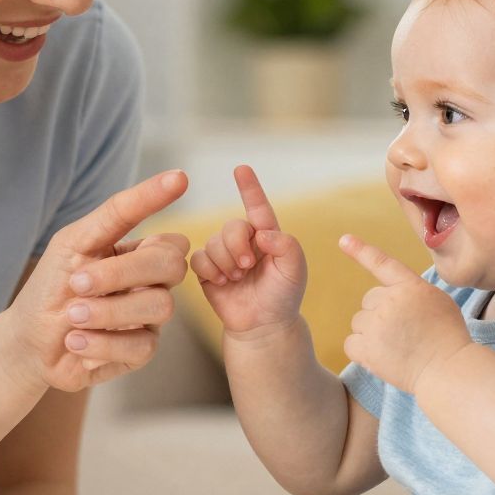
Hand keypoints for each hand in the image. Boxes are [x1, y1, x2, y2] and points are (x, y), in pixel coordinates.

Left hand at [12, 169, 191, 390]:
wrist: (28, 340)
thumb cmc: (51, 286)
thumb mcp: (75, 241)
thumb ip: (120, 211)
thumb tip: (177, 177)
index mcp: (138, 254)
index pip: (169, 238)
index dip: (164, 213)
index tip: (179, 179)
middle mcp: (151, 285)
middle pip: (171, 267)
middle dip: (121, 273)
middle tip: (78, 283)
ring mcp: (149, 319)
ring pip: (160, 307)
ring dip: (106, 311)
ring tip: (71, 317)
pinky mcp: (140, 353)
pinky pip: (142, 346)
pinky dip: (101, 342)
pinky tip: (74, 341)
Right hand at [189, 165, 307, 338]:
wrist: (263, 325)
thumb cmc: (283, 296)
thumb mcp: (295, 270)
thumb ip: (286, 246)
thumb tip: (260, 233)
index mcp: (267, 234)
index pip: (258, 207)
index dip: (249, 187)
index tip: (241, 168)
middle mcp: (244, 240)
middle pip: (231, 227)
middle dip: (237, 246)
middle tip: (247, 267)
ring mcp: (224, 254)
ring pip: (213, 243)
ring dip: (226, 263)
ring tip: (237, 279)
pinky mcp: (207, 269)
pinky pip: (199, 258)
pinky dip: (210, 270)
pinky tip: (222, 283)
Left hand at [340, 235, 473, 395]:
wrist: (448, 369)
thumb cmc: (448, 338)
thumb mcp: (438, 301)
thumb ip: (412, 292)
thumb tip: (392, 294)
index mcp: (410, 287)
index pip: (382, 264)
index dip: (361, 250)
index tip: (343, 239)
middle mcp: (390, 300)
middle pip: (369, 301)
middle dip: (380, 314)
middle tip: (403, 333)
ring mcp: (377, 324)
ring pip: (359, 322)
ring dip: (372, 334)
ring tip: (397, 347)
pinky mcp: (367, 347)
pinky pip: (351, 343)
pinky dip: (362, 352)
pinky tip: (383, 358)